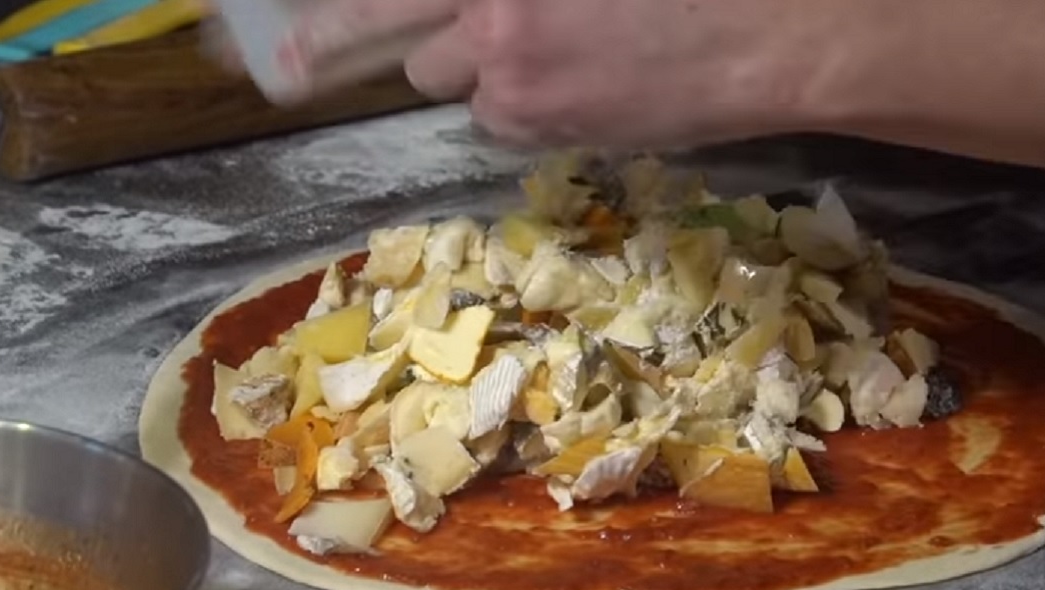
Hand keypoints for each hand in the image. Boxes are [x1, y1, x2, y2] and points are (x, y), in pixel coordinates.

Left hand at [278, 0, 852, 149]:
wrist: (773, 30)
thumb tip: (467, 20)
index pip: (383, 3)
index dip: (321, 29)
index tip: (272, 53)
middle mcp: (488, 11)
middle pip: (387, 34)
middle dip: (371, 41)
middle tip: (288, 66)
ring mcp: (510, 68)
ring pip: (447, 80)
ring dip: (469, 67)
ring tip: (540, 47)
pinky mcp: (542, 123)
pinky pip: (497, 116)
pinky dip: (518, 104)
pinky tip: (574, 81)